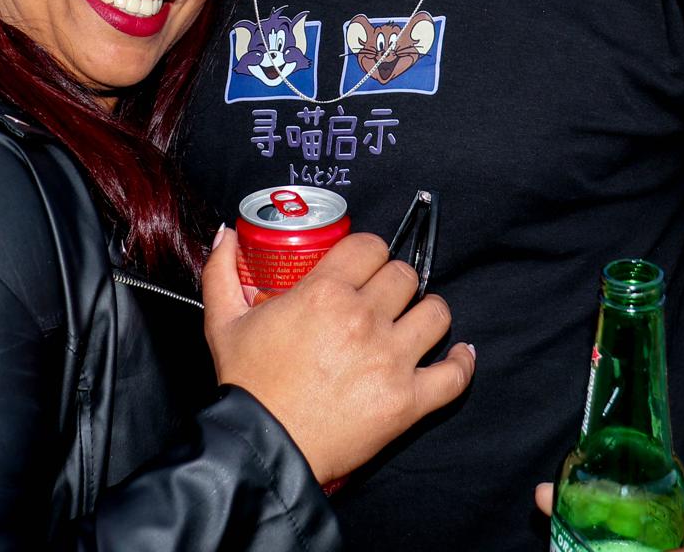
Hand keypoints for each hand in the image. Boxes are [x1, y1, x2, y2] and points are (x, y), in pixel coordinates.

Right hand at [202, 228, 474, 483]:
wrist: (265, 448)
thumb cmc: (247, 386)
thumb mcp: (223, 322)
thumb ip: (222, 273)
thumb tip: (227, 235)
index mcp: (325, 292)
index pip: (370, 247)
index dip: (370, 253)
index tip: (365, 267)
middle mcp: (364, 318)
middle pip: (405, 275)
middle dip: (396, 282)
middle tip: (384, 299)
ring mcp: (391, 359)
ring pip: (436, 313)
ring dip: (428, 314)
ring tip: (416, 323)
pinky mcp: (408, 400)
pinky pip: (454, 374)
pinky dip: (461, 363)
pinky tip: (458, 355)